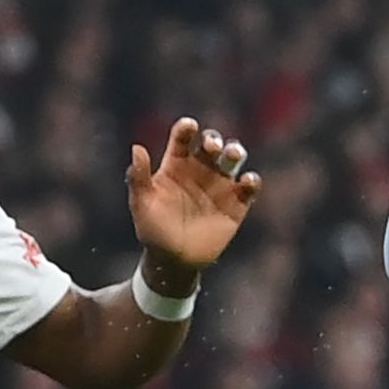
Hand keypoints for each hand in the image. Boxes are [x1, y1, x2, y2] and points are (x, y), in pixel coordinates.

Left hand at [127, 117, 261, 283]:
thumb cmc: (153, 231)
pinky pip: (249, 186)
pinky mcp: (237, 203)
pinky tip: (247, 181)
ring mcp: (220, 185)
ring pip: (233, 158)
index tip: (189, 127)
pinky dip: (252, 180)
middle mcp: (200, 169)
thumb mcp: (141, 204)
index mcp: (176, 164)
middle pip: (212, 143)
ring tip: (232, 154)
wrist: (173, 261)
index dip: (187, 128)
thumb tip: (136, 148)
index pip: (183, 138)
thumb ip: (139, 178)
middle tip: (212, 146)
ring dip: (235, 150)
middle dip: (214, 139)